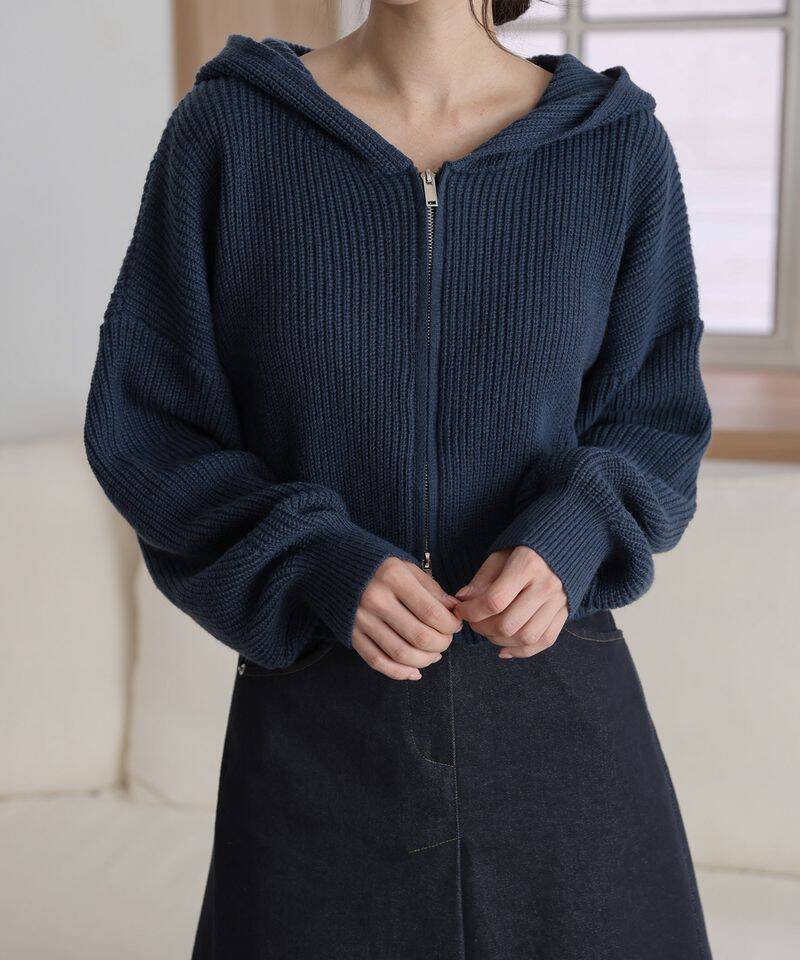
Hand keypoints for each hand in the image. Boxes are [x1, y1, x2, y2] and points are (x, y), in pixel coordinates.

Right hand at [352, 557, 462, 680]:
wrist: (333, 564)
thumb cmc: (377, 565)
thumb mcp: (406, 566)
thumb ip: (431, 589)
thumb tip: (454, 611)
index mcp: (393, 577)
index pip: (431, 612)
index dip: (450, 624)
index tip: (455, 624)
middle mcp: (376, 599)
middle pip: (419, 636)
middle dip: (441, 644)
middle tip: (446, 640)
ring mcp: (361, 619)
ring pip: (401, 654)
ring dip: (424, 660)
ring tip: (434, 654)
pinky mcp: (351, 634)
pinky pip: (378, 661)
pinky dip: (399, 672)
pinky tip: (414, 671)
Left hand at [453, 547, 567, 658]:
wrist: (561, 545)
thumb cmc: (524, 549)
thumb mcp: (499, 556)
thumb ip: (481, 580)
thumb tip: (462, 600)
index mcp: (527, 565)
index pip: (494, 601)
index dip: (472, 611)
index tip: (461, 610)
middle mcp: (546, 586)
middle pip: (509, 624)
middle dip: (483, 628)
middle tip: (474, 621)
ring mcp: (558, 602)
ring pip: (526, 637)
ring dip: (500, 641)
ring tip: (488, 632)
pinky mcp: (565, 613)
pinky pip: (544, 641)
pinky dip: (522, 651)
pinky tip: (504, 648)